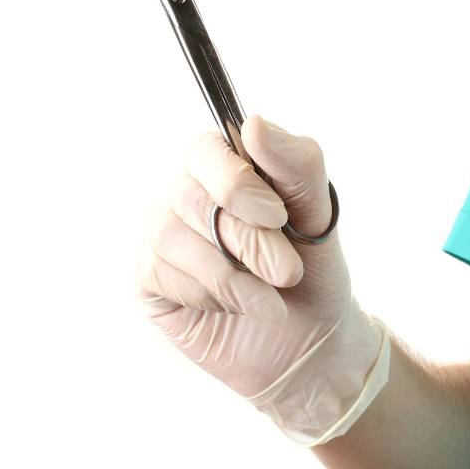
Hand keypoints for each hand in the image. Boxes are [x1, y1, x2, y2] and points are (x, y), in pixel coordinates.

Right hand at [136, 115, 388, 443]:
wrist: (310, 345)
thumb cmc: (315, 272)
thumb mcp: (321, 215)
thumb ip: (297, 163)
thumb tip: (254, 123)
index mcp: (228, 167)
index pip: (206, 149)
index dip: (237, 182)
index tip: (278, 216)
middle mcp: (187, 193)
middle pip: (194, 198)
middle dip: (248, 241)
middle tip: (288, 273)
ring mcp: (162, 233)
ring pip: (173, 236)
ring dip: (232, 276)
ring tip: (269, 298)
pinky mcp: (148, 277)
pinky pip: (160, 272)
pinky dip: (208, 295)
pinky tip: (234, 306)